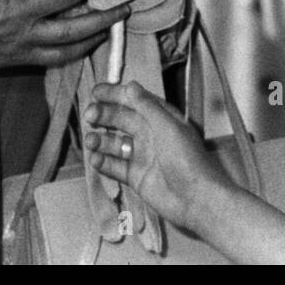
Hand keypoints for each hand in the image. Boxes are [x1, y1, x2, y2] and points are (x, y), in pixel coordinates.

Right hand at [84, 80, 228, 231]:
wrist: (196, 200)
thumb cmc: (187, 159)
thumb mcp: (168, 127)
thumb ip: (148, 107)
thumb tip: (130, 85)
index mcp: (161, 118)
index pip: (134, 100)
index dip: (115, 95)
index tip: (96, 92)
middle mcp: (150, 134)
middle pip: (122, 119)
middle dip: (104, 115)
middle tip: (89, 116)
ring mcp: (142, 156)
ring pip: (115, 143)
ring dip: (101, 139)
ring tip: (90, 141)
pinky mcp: (136, 176)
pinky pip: (115, 166)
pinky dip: (104, 162)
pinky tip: (95, 159)